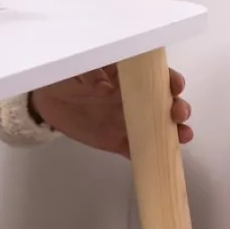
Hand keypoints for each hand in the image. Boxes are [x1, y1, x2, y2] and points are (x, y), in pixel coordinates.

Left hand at [29, 65, 192, 158]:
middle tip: (178, 112)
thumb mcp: (74, 69)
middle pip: (165, 103)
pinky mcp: (117, 141)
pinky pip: (137, 149)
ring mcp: (128, 121)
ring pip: (158, 127)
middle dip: (178, 107)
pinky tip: (160, 159)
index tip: (175, 85)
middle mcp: (135, 98)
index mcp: (128, 76)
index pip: (156, 76)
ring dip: (175, 131)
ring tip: (182, 135)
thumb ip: (90, 74)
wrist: (47, 101)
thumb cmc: (64, 78)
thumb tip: (104, 89)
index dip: (170, 80)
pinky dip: (150, 155)